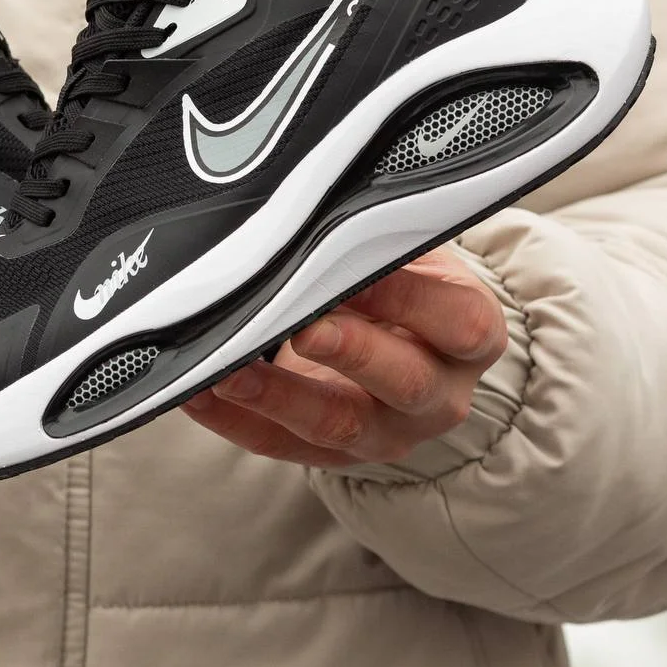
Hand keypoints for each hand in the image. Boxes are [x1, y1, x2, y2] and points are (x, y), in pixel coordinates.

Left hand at [182, 248, 506, 467]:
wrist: (408, 344)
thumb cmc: (405, 283)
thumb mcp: (414, 254)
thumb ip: (383, 238)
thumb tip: (325, 211)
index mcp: (469, 335)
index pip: (454, 319)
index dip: (406, 295)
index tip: (354, 268)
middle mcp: (437, 395)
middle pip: (403, 382)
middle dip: (349, 352)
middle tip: (301, 327)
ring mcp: (385, 433)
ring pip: (335, 424)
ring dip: (277, 397)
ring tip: (228, 369)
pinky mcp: (330, 456)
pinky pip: (277, 444)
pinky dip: (232, 420)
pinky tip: (196, 394)